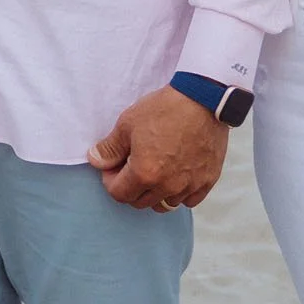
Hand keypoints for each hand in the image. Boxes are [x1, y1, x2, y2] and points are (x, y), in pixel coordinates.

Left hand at [86, 86, 225, 210]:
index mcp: (145, 173)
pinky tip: (176, 174)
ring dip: (155, 193)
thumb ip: (110, 148)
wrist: (203, 100)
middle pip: (140, 202)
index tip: (114, 166)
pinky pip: (189, 200)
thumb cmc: (164, 109)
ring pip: (165, 204)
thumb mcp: (128, 123)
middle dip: (130, 188)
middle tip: (132, 166)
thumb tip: (95, 161)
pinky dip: (180, 193)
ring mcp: (189, 186)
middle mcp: (167, 186)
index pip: (119, 194)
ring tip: (155, 170)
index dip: (111, 180)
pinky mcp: (207, 181)